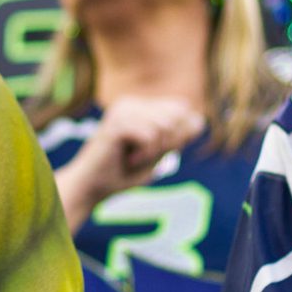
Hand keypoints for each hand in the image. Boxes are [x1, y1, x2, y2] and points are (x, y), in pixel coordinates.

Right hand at [64, 95, 204, 206]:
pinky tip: (128, 160)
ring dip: (155, 151)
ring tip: (134, 159)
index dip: (180, 134)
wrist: (91, 188)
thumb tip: (199, 120)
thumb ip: (177, 137)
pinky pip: (150, 136)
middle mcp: (131, 103)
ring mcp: (122, 110)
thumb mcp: (158, 155)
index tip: (156, 152)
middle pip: (177, 115)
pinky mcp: (117, 123)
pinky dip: (145, 154)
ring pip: (165, 126)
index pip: (182, 109)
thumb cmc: (124, 173)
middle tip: (145, 157)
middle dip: (169, 142)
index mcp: (140, 106)